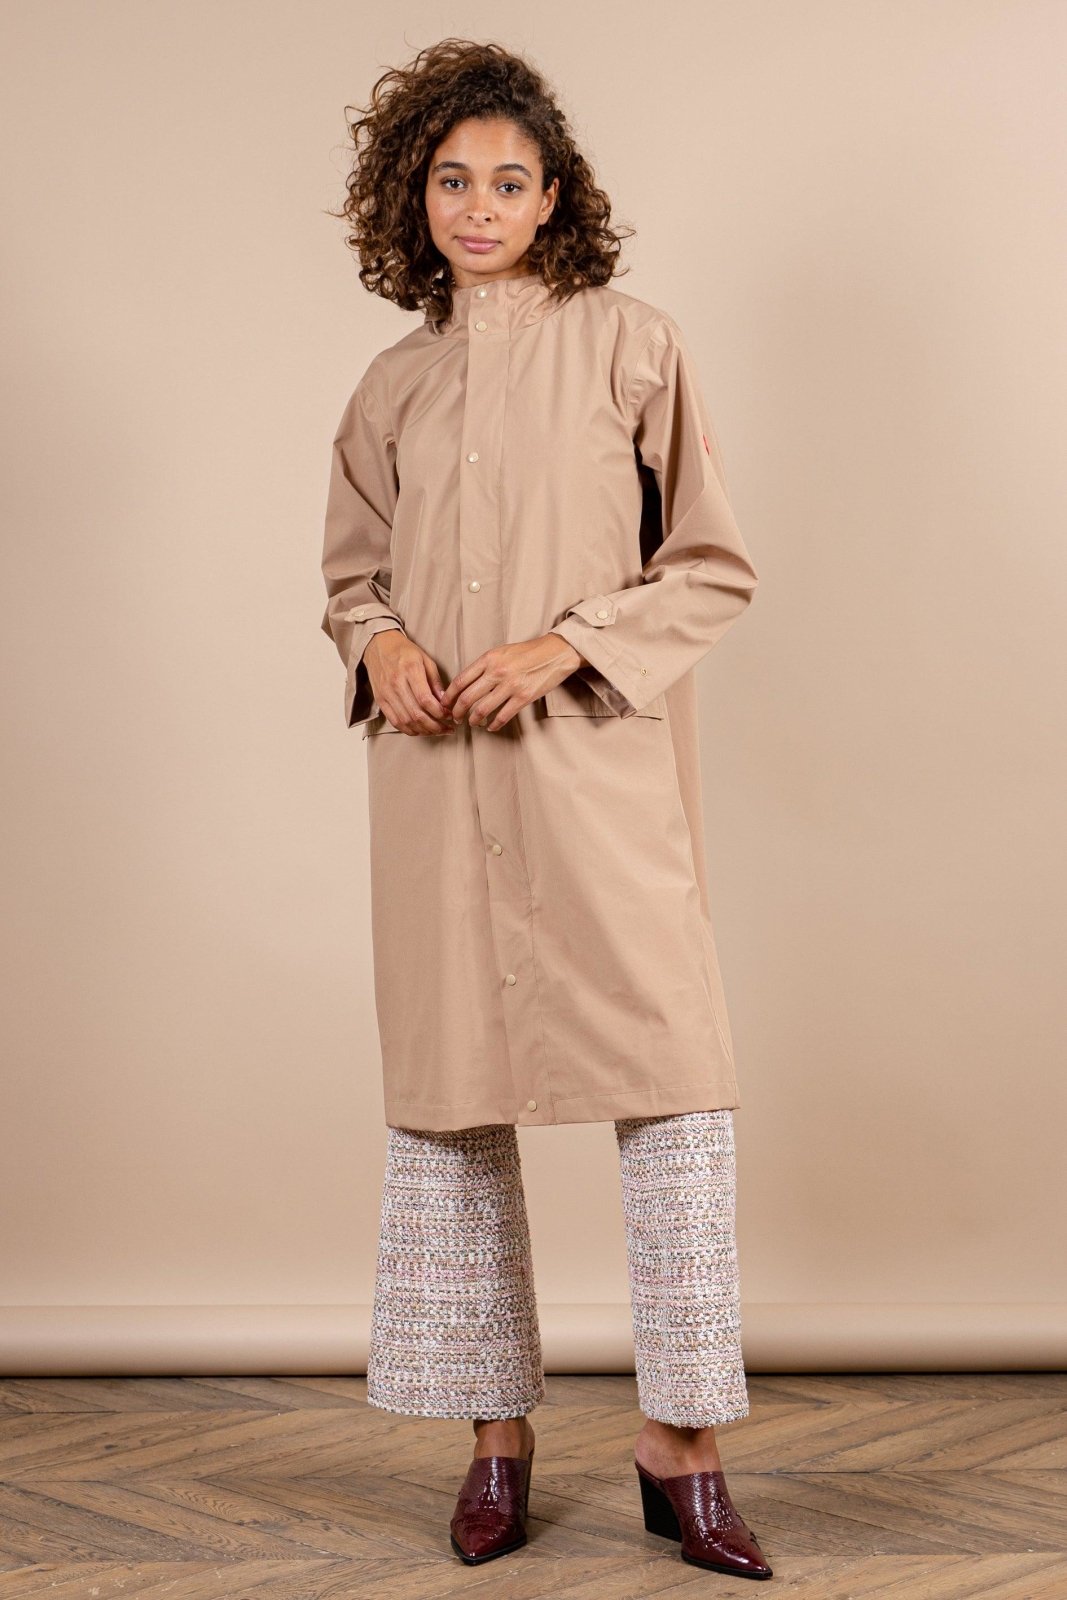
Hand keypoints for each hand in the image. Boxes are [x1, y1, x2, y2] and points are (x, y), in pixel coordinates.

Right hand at [364, 628, 456, 735]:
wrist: (378, 645)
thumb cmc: (404, 651)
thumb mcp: (426, 659)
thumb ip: (435, 681)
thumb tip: (445, 702)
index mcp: (410, 670)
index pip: (425, 700)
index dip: (440, 712)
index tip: (449, 716)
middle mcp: (396, 683)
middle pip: (416, 714)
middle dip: (435, 726)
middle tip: (447, 729)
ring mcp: (386, 693)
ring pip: (406, 721)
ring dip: (424, 731)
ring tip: (436, 731)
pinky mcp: (380, 700)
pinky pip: (395, 722)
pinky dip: (409, 730)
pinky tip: (421, 730)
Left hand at [439, 633, 585, 731]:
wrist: (555, 653)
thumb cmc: (527, 652)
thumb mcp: (501, 652)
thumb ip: (484, 666)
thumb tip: (466, 684)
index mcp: (489, 659)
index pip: (460, 680)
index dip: (449, 696)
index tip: (445, 704)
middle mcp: (497, 672)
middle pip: (467, 697)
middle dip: (457, 711)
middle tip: (455, 717)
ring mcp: (511, 686)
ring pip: (482, 710)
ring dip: (473, 720)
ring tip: (472, 723)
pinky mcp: (524, 697)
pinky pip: (503, 716)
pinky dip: (494, 725)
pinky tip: (491, 727)